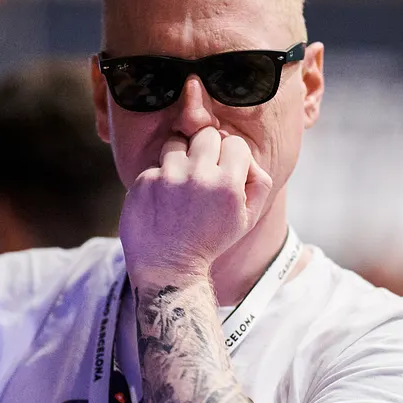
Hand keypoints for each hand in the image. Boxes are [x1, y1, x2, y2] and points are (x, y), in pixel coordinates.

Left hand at [119, 127, 270, 286]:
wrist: (168, 268)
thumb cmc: (210, 241)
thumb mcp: (247, 219)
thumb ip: (259, 182)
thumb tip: (245, 155)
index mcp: (227, 184)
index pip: (235, 142)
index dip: (231, 156)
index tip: (224, 170)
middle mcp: (198, 176)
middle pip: (206, 134)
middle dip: (207, 148)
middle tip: (203, 170)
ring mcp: (168, 177)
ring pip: (177, 141)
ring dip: (180, 157)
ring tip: (181, 184)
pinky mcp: (144, 181)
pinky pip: (155, 164)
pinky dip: (160, 177)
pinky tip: (163, 199)